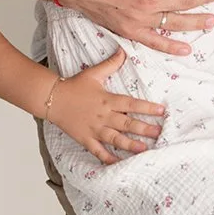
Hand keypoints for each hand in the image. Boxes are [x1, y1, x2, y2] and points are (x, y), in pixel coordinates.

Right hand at [48, 48, 166, 164]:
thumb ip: (111, 64)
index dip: (147, 108)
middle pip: (127, 123)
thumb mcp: (94, 73)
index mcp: (107, 100)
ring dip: (130, 145)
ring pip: (116, 139)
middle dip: (144, 129)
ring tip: (144, 149)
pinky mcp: (85, 139)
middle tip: (159, 133)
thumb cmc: (74, 86)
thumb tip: (123, 51)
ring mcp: (94, 129)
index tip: (161, 111)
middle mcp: (103, 116)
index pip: (131, 104)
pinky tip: (119, 163)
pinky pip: (99, 151)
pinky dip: (108, 158)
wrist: (52, 99)